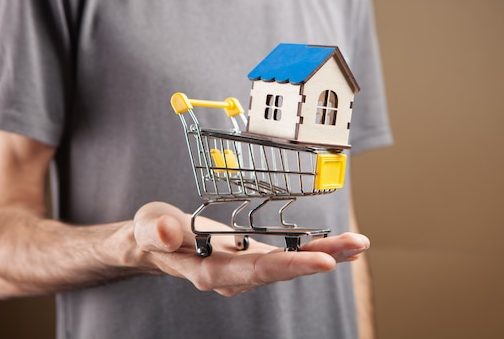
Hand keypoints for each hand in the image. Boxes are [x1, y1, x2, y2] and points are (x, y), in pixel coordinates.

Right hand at [133, 201, 369, 295]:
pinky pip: (286, 255)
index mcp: (210, 272)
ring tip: (357, 243)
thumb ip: (156, 232)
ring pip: (289, 264)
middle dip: (320, 258)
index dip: (289, 265)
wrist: (158, 242)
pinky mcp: (252, 257)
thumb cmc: (152, 233)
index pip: (254, 271)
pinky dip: (313, 249)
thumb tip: (168, 234)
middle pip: (281, 270)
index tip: (323, 261)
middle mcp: (234, 277)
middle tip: (355, 245)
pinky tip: (336, 245)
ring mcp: (246, 269)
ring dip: (324, 254)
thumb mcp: (147, 227)